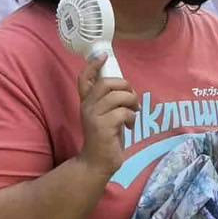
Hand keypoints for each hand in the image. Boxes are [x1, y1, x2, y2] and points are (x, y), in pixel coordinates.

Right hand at [74, 52, 137, 180]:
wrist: (97, 162)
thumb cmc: (106, 138)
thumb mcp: (106, 116)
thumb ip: (110, 101)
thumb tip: (126, 87)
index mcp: (87, 102)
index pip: (84, 78)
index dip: (93, 65)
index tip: (103, 56)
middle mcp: (87, 107)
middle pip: (107, 83)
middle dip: (125, 86)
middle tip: (132, 98)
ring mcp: (93, 116)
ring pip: (118, 96)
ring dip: (131, 102)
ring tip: (133, 112)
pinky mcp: (102, 127)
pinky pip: (123, 112)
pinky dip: (131, 117)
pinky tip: (130, 126)